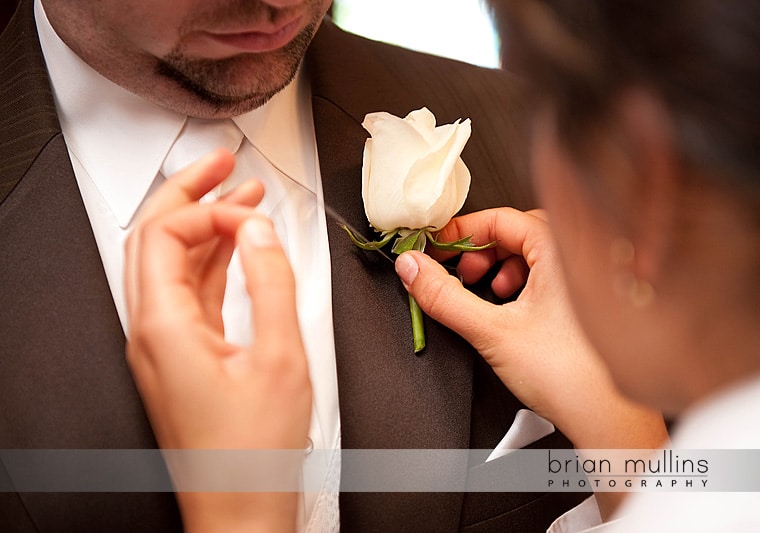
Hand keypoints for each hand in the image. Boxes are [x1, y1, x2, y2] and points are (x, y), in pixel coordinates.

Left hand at [125, 150, 309, 532]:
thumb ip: (270, 283)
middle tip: (223, 163)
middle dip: (188, 194)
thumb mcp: (280, 357)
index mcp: (163, 327)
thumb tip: (261, 230)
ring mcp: (162, 346)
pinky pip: (187, 293)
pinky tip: (238, 249)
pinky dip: (211, 261)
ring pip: (170, 264)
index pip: (165, 235)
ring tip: (241, 196)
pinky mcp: (180, 358)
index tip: (252, 206)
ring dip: (203, 226)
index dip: (208, 208)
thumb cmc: (253, 453)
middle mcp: (150, 332)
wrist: (241, 509)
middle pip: (153, 239)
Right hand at [395, 208, 665, 450]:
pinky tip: (509, 305)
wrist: (608, 418)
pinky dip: (520, 283)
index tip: (436, 247)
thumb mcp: (492, 331)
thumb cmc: (571, 375)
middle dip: (479, 252)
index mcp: (561, 251)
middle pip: (515, 233)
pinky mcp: (584, 301)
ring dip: (498, 267)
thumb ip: (445, 297)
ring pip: (531, 254)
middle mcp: (578, 258)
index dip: (461, 233)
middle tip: (456, 271)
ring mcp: (585, 279)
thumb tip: (414, 269)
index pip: (500, 219)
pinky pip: (546, 274)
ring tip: (484, 289)